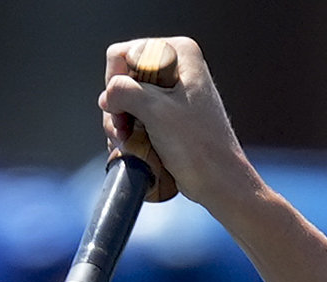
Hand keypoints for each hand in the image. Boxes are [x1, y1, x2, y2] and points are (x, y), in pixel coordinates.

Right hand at [101, 36, 259, 209]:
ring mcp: (170, 92)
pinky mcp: (166, 115)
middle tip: (126, 131)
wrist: (219, 183)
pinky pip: (134, 115)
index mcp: (179, 53)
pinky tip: (134, 146)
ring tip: (132, 143)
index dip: (116, 83)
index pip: (123, 54)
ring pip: (124, 100)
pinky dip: (129, 132)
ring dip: (120, 124)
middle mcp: (175, 67)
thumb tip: (107, 97)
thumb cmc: (198, 147)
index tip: (127, 111)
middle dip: (118, 107)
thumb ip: (124, 91)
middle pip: (121, 78)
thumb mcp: (156, 111)